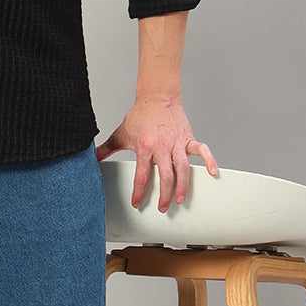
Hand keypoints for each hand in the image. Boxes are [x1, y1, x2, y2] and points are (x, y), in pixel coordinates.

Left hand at [96, 99, 217, 210]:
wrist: (157, 97)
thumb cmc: (140, 116)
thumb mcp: (121, 133)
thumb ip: (107, 148)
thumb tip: (92, 157)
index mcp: (144, 147)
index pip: (141, 175)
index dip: (139, 191)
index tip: (137, 203)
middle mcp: (162, 147)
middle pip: (165, 176)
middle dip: (164, 194)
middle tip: (163, 208)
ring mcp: (177, 143)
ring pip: (183, 168)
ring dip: (183, 185)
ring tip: (181, 199)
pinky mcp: (188, 138)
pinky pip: (202, 150)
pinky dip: (209, 160)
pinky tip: (213, 173)